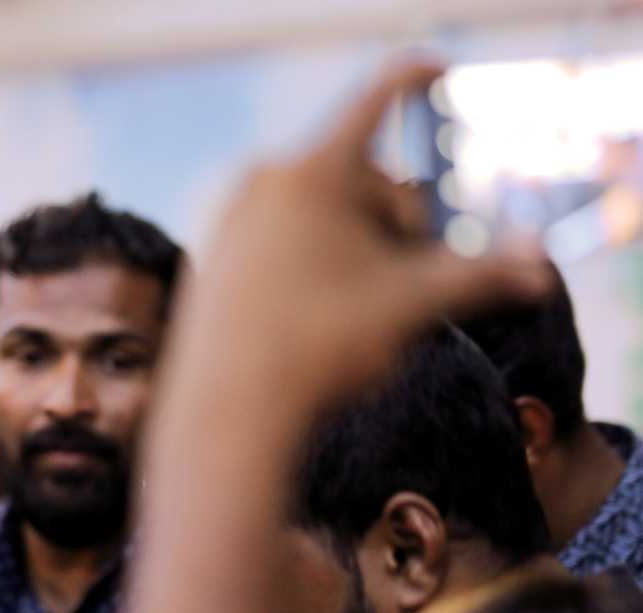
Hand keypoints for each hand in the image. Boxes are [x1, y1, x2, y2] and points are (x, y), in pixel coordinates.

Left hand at [171, 61, 552, 414]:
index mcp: (313, 172)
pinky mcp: (213, 248)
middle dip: (394, 218)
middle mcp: (264, 178)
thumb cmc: (318, 348)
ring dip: (354, 245)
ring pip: (320, 214)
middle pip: (358, 177)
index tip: (433, 67)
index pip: (376, 103)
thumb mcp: (410, 305)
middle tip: (401, 275)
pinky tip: (306, 313)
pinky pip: (280, 240)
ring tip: (351, 305)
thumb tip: (536, 269)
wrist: (225, 409)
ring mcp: (230, 213)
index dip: (412, 81)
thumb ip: (478, 275)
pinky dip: (310, 263)